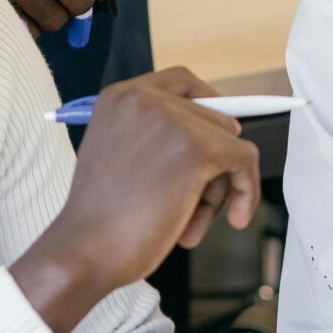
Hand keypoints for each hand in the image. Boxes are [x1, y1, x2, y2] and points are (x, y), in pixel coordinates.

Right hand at [12, 68, 261, 332]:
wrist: (85, 250)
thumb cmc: (101, 220)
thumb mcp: (121, 157)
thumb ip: (157, 138)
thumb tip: (225, 132)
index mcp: (120, 97)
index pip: (181, 81)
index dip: (209, 104)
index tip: (223, 133)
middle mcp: (145, 99)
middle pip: (211, 117)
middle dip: (212, 162)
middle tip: (198, 206)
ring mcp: (172, 120)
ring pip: (229, 142)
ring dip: (219, 187)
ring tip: (192, 225)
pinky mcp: (197, 148)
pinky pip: (244, 160)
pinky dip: (247, 189)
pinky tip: (238, 217)